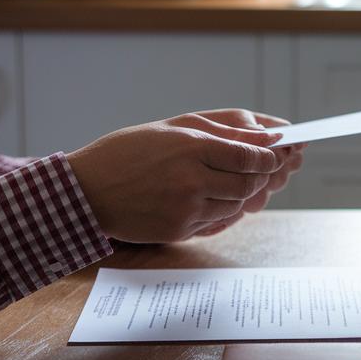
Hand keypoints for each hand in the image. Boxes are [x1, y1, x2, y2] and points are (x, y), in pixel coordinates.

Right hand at [68, 112, 292, 242]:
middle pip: (249, 184)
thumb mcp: (173, 129)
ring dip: (240, 195)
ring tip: (224, 182)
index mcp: (192, 148)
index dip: (267, 157)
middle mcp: (192, 180)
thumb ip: (222, 132)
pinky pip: (215, 221)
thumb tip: (266, 137)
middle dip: (259, 177)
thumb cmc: (127, 152)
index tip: (273, 154)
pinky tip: (203, 198)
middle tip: (257, 170)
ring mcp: (186, 209)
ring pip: (235, 205)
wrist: (87, 190)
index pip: (249, 156)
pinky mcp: (180, 230)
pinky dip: (218, 209)